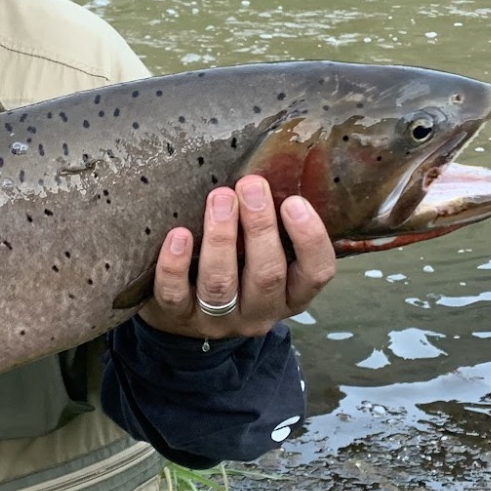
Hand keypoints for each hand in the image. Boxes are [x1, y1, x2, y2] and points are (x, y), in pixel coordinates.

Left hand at [138, 175, 335, 340]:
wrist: (184, 314)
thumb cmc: (235, 268)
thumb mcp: (263, 253)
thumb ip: (273, 226)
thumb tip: (273, 170)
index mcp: (290, 294)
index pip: (315, 273)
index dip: (310, 239)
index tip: (295, 202)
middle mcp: (259, 312)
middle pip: (266, 275)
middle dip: (260, 228)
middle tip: (251, 186)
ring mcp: (218, 320)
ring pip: (221, 284)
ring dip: (221, 239)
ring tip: (219, 199)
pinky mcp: (179, 318)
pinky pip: (175, 295)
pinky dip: (176, 265)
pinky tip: (178, 235)